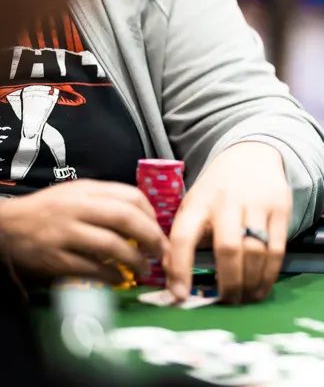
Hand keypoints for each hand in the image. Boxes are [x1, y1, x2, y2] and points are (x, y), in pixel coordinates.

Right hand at [0, 179, 164, 282]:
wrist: (6, 226)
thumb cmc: (48, 210)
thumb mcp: (76, 194)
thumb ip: (106, 200)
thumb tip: (144, 216)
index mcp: (87, 190)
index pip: (131, 196)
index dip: (151, 214)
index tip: (159, 229)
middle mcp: (78, 209)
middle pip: (126, 218)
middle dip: (151, 237)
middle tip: (161, 252)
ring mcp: (66, 234)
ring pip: (112, 245)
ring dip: (135, 260)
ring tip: (144, 269)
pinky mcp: (55, 259)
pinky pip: (91, 268)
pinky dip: (111, 276)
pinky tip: (120, 280)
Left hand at [165, 141, 291, 303]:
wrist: (253, 154)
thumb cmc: (216, 190)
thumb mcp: (193, 204)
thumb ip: (183, 238)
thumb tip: (173, 283)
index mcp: (198, 202)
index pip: (183, 236)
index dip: (179, 268)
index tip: (179, 296)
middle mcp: (227, 201)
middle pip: (228, 248)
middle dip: (228, 282)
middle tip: (226, 302)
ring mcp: (257, 204)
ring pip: (255, 252)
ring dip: (250, 282)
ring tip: (244, 299)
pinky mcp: (281, 209)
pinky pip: (277, 249)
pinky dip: (269, 274)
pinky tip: (261, 287)